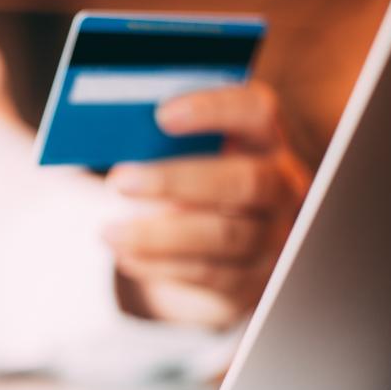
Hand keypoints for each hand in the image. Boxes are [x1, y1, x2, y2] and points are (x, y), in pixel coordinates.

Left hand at [103, 83, 310, 329]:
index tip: (161, 115)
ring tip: (108, 231)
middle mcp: (282, 187)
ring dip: (157, 235)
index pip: (256, 111)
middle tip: (119, 181)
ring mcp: (274, 237)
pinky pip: (209, 274)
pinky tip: (126, 255)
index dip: (214, 109)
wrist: (224, 251)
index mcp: (264, 141)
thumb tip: (113, 138)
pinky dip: (160, 265)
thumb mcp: (187, 158)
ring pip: (223, 235)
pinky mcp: (254, 280)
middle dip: (175, 181)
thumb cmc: (193, 184)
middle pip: (245, 180)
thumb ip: (163, 144)